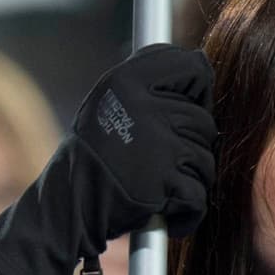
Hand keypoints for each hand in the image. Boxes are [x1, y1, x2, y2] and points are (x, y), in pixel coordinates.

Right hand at [0, 46, 215, 274]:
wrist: (69, 204)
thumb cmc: (95, 155)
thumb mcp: (110, 100)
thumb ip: (150, 81)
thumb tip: (204, 63)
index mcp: (128, 80)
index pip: (191, 69)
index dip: (198, 92)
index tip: (188, 110)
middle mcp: (144, 106)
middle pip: (204, 122)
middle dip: (191, 147)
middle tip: (162, 164)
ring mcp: (158, 145)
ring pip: (206, 160)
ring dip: (190, 180)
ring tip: (161, 187)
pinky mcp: (165, 182)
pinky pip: (199, 195)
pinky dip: (188, 211)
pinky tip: (167, 211)